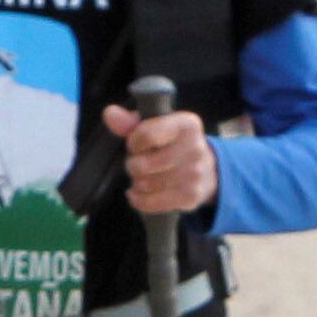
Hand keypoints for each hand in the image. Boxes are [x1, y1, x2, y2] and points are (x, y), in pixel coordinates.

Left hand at [102, 101, 216, 217]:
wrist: (206, 170)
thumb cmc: (172, 145)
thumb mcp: (156, 127)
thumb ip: (130, 122)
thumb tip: (109, 113)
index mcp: (186, 125)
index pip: (147, 135)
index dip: (133, 143)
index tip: (135, 145)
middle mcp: (194, 148)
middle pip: (143, 164)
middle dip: (133, 166)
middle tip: (139, 164)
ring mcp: (194, 174)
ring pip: (145, 184)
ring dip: (137, 183)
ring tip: (144, 177)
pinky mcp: (190, 196)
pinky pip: (151, 203)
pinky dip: (138, 200)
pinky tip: (137, 194)